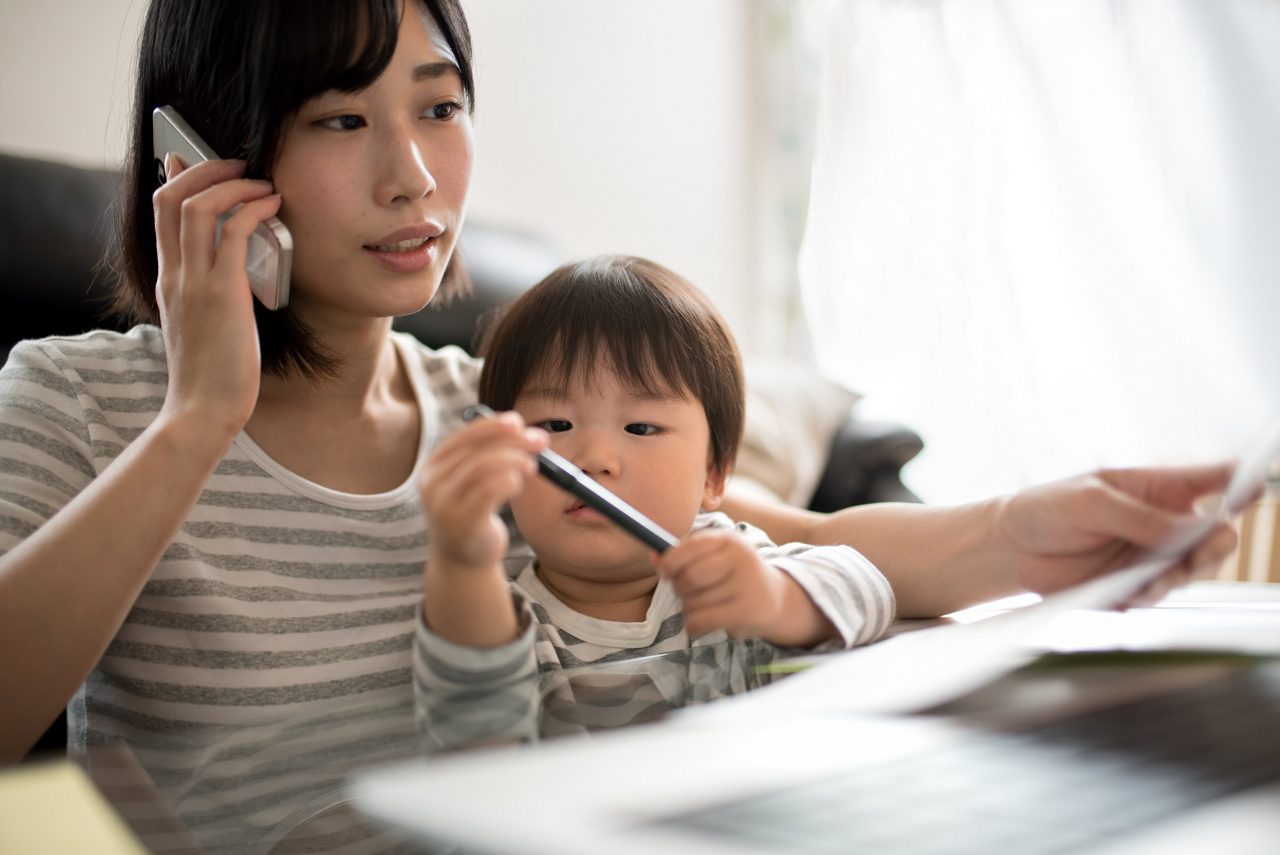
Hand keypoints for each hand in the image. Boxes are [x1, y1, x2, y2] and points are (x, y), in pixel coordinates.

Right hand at [153, 156, 281, 438]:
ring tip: (261, 180)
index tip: (190, 160)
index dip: (176, 179)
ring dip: (233, 182)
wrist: (202, 411)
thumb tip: (234, 276)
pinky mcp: (222, 293)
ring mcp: (194, 281)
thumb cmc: (211, 376)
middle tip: (236, 162)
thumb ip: (207, 296)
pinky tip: (273, 205)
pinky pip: (233, 231)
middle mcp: (174, 274)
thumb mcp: (201, 326)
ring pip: (198, 205)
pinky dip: (253, 208)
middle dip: (204, 168)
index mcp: (167, 280)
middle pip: (171, 197)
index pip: (160, 213)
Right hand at [420, 412, 544, 570]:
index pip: (464, 436)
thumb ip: (490, 455)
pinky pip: (489, 491)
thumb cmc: (474, 513)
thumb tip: (524, 429)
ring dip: (514, 460)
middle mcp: (433, 483)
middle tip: (540, 442)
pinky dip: (509, 481)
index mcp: (434, 466)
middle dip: (512, 441)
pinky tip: (517, 484)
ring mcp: (444, 504)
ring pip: (483, 467)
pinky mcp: (462, 522)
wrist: (463, 560)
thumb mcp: (475, 480)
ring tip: (531, 466)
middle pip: (476, 450)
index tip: (519, 421)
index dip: (493, 425)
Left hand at [658, 529, 830, 644]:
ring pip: (693, 602)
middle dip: (681, 589)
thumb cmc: (735, 576)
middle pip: (687, 578)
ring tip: (706, 606)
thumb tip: (652, 555)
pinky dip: (693, 625)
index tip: (666, 573)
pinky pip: (701, 621)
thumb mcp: (714, 557)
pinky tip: (702, 623)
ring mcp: (745, 584)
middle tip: (691, 592)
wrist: (777, 600)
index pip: (686, 549)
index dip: (669, 563)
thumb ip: (683, 554)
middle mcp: (740, 557)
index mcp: (728, 539)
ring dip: (690, 609)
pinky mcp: (746, 611)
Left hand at [993, 463, 1238, 603]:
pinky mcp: (1134, 585)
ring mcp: (1151, 555)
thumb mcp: (1090, 501)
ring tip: (1152, 581)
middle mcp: (1162, 521)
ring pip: (1194, 569)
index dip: (1242, 481)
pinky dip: (1152, 595)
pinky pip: (1160, 594)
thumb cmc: (1045, 509)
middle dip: (1216, 545)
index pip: (1213, 479)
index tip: (1257, 486)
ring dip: (1182, 576)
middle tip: (1200, 553)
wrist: (1008, 549)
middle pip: (1216, 533)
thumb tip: (1192, 527)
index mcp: (1156, 486)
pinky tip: (1133, 593)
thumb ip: (1141, 516)